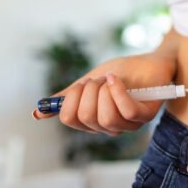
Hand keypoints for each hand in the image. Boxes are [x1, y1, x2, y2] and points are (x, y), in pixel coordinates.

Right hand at [33, 52, 175, 135]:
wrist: (150, 61)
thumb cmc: (123, 72)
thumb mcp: (90, 82)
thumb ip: (69, 97)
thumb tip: (38, 113)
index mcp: (94, 120)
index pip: (70, 119)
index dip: (70, 98)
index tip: (80, 84)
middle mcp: (111, 127)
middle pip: (86, 118)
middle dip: (87, 91)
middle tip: (97, 80)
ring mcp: (129, 124)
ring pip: (106, 118)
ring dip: (103, 91)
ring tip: (110, 79)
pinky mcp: (145, 115)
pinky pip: (126, 111)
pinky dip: (117, 92)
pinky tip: (116, 80)